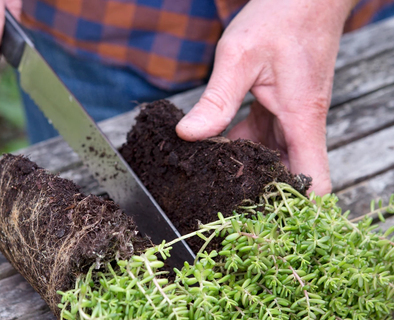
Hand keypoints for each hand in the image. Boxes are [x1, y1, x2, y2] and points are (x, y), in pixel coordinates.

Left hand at [176, 0, 356, 194]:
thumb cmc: (280, 17)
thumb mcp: (239, 57)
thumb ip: (216, 101)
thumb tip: (190, 135)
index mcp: (301, 117)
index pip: (314, 179)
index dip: (296, 206)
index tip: (266, 218)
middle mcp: (302, 123)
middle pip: (290, 174)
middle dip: (260, 189)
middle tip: (221, 198)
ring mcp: (293, 116)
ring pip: (273, 156)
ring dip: (247, 166)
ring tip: (211, 173)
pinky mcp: (283, 108)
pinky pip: (265, 137)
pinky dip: (244, 144)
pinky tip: (217, 143)